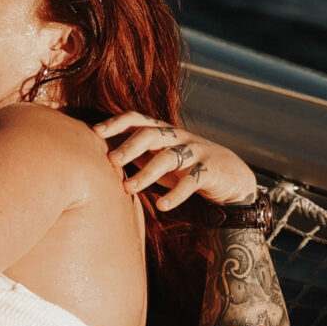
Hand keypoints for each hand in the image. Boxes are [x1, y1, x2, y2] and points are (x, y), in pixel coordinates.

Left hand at [94, 112, 256, 211]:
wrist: (232, 176)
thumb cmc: (187, 167)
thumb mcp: (161, 157)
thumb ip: (137, 154)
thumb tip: (101, 156)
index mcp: (163, 131)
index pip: (137, 119)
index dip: (116, 122)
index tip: (95, 131)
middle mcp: (177, 137)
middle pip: (150, 134)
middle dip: (128, 146)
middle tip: (110, 161)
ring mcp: (195, 152)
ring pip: (168, 157)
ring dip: (146, 173)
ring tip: (128, 188)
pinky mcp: (209, 170)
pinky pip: (191, 181)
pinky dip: (175, 195)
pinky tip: (162, 206)